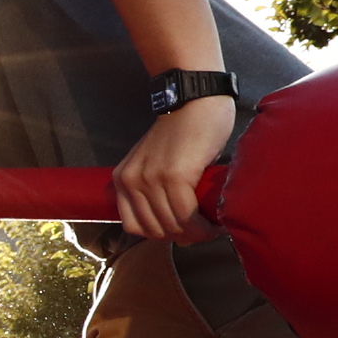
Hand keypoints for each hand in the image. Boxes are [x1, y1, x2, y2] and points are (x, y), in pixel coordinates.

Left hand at [111, 92, 231, 241]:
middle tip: (203, 231)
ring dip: (195, 234)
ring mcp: (152, 179)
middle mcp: (131, 180)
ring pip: (172, 226)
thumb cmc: (184, 131)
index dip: (161, 235)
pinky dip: (203, 226)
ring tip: (212, 227)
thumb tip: (179, 233)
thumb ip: (159, 192)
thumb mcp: (157, 162)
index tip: (183, 232)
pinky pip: (187, 215)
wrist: (195, 100)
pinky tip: (215, 223)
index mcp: (123, 179)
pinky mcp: (175, 176)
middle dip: (181, 237)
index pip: (134, 226)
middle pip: (154, 230)